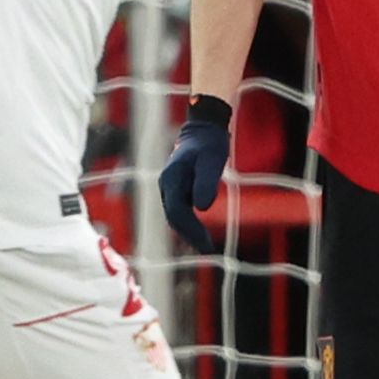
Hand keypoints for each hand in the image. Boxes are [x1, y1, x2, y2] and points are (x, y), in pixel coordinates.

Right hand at [159, 112, 229, 252]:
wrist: (203, 130)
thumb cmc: (209, 143)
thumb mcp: (212, 160)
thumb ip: (206, 182)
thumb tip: (202, 208)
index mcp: (171, 178)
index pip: (176, 211)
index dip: (190, 229)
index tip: (206, 243)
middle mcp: (166, 184)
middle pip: (173, 217)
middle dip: (189, 235)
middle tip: (207, 249)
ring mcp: (170, 187)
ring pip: (175, 215)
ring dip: (188, 231)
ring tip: (205, 245)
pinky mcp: (177, 189)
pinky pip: (179, 211)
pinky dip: (189, 223)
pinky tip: (201, 233)